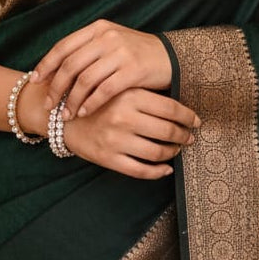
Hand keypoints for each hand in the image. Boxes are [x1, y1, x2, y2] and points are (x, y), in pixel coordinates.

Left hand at [31, 19, 171, 119]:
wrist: (171, 57)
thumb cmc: (136, 53)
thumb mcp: (111, 42)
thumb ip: (87, 49)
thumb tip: (55, 68)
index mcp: (98, 28)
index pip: (64, 46)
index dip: (46, 64)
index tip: (35, 80)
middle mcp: (107, 37)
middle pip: (71, 64)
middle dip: (55, 87)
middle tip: (48, 104)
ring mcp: (121, 53)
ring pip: (85, 80)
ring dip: (71, 100)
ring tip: (65, 115)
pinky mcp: (133, 71)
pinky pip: (104, 91)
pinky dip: (91, 104)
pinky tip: (84, 113)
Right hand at [63, 88, 199, 179]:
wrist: (62, 115)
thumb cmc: (96, 99)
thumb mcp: (120, 87)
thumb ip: (146, 93)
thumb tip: (180, 106)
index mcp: (130, 95)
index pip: (171, 108)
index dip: (188, 116)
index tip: (196, 121)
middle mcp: (124, 117)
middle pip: (168, 131)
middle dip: (183, 136)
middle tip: (189, 137)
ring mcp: (116, 140)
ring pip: (157, 152)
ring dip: (173, 153)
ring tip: (176, 149)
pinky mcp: (108, 158)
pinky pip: (141, 171)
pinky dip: (158, 172)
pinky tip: (165, 169)